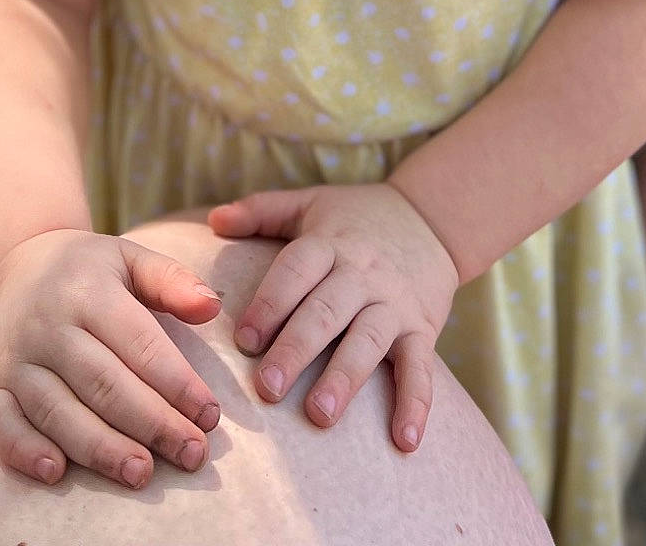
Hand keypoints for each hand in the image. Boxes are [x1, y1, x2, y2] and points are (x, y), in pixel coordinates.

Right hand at [0, 228, 222, 488]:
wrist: (23, 265)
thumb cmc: (92, 272)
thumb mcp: (131, 260)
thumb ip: (172, 281)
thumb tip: (211, 308)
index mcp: (87, 289)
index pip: (139, 343)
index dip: (177, 383)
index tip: (210, 417)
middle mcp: (47, 323)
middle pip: (103, 384)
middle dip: (152, 423)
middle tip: (191, 454)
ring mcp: (16, 357)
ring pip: (58, 410)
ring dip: (101, 448)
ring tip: (141, 473)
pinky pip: (1, 423)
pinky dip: (24, 450)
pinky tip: (56, 473)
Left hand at [207, 182, 457, 451]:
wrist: (432, 218)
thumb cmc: (357, 217)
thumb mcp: (311, 204)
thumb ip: (262, 211)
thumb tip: (213, 220)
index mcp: (330, 242)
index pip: (297, 270)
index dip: (270, 303)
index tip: (244, 340)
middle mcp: (362, 273)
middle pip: (327, 311)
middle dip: (296, 350)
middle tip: (267, 388)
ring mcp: (395, 302)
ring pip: (369, 340)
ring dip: (345, 378)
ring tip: (320, 415)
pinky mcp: (423, 328)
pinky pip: (421, 367)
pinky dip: (416, 403)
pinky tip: (405, 440)